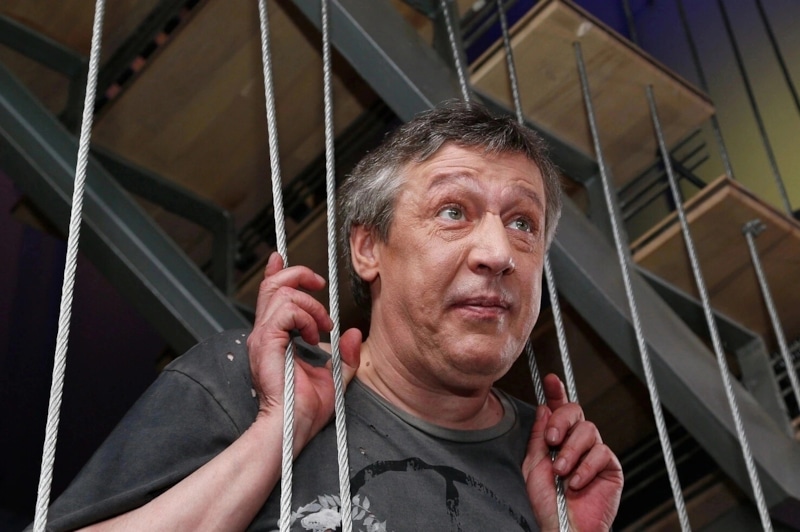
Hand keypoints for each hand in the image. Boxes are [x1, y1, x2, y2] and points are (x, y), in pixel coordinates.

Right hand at [247, 252, 360, 452]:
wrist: (293, 426)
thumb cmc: (307, 409)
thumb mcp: (335, 377)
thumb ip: (344, 355)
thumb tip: (352, 332)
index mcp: (274, 339)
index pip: (270, 295)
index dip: (276, 272)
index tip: (281, 257)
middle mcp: (264, 334)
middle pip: (272, 285)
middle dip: (298, 275)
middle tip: (320, 284)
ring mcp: (262, 337)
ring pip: (282, 293)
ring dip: (310, 305)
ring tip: (322, 327)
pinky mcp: (266, 342)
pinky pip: (285, 310)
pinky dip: (305, 316)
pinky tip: (314, 334)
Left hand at [523, 374, 622, 530]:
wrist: (562, 528)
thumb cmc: (546, 504)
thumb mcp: (533, 466)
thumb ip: (538, 437)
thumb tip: (543, 408)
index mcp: (557, 440)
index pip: (558, 410)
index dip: (556, 392)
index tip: (550, 379)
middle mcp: (577, 443)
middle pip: (575, 412)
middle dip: (561, 421)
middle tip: (551, 440)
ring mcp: (595, 454)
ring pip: (588, 431)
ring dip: (571, 451)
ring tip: (560, 472)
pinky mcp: (610, 468)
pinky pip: (601, 453)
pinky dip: (585, 467)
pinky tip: (575, 482)